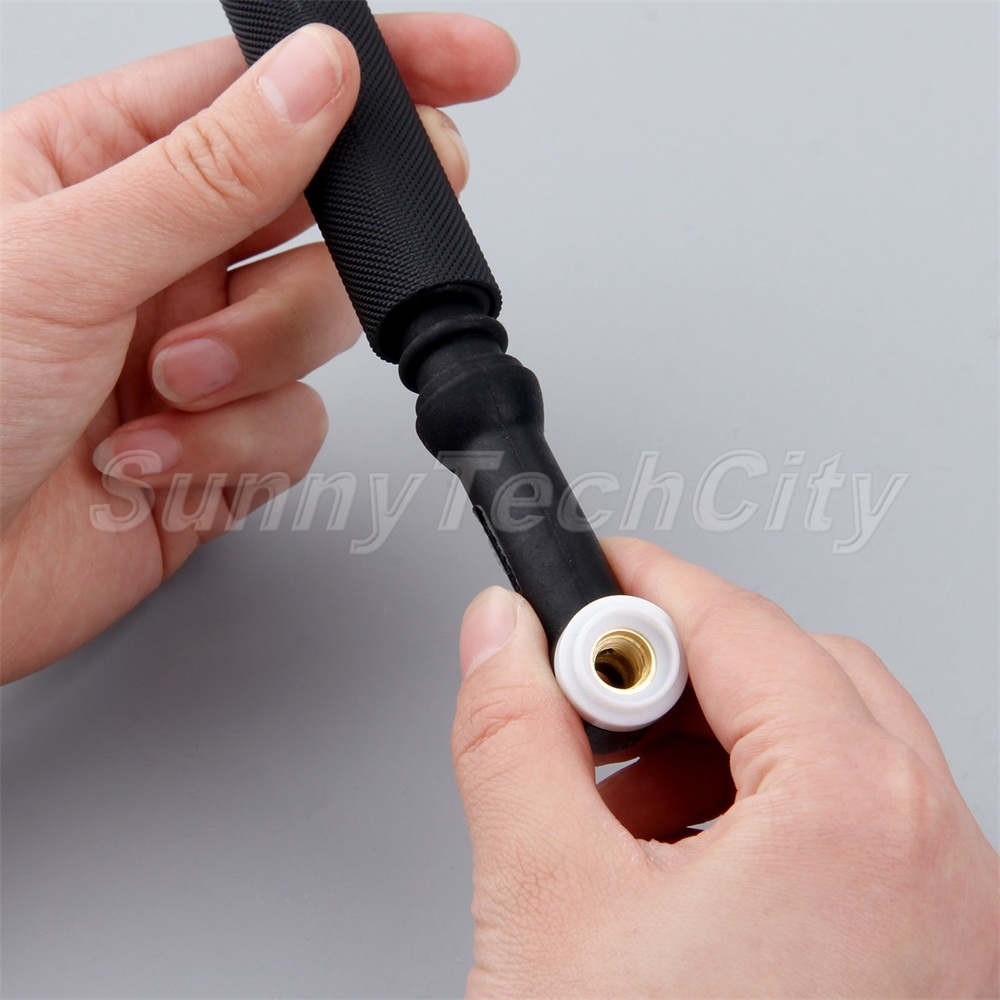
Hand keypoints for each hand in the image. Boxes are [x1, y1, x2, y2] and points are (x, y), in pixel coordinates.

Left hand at [0, 15, 518, 681]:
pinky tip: (154, 461)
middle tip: (319, 266)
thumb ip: (206, 172)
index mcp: (99, 170)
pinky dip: (239, 448)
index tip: (468, 63)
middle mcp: (159, 258)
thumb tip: (317, 81)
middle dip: (317, 261)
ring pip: (317, 330)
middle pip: (316, 219)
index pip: (261, 86)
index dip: (376, 70)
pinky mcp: (222, 444)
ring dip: (255, 366)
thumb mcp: (61, 260)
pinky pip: (296, 427)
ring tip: (165, 394)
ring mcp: (198, 352)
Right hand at [454, 537, 998, 996]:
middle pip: (799, 669)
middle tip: (593, 701)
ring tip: (626, 808)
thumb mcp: (544, 903)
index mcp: (857, 816)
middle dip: (681, 670)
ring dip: (720, 745)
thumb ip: (510, 733)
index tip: (591, 574)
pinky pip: (856, 827)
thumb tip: (499, 637)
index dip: (645, 584)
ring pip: (832, 744)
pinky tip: (686, 874)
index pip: (739, 621)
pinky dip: (765, 814)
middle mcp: (939, 859)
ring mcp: (952, 917)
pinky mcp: (932, 962)